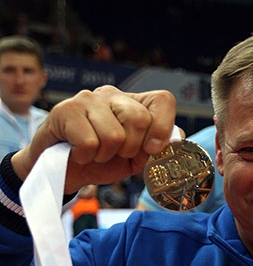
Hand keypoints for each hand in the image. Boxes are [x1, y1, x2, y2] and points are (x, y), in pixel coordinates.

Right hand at [11, 85, 177, 193]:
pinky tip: (78, 152)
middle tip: (115, 154)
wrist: (63, 171)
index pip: (163, 100)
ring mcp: (88, 98)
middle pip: (139, 119)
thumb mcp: (136, 159)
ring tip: (94, 153)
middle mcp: (113, 94)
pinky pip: (90, 143)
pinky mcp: (65, 109)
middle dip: (131, 149)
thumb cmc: (101, 162)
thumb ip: (158, 149)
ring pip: (114, 135)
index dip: (162, 127)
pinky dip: (86, 157)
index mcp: (135, 103)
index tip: (152, 150)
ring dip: (105, 155)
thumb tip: (178, 139)